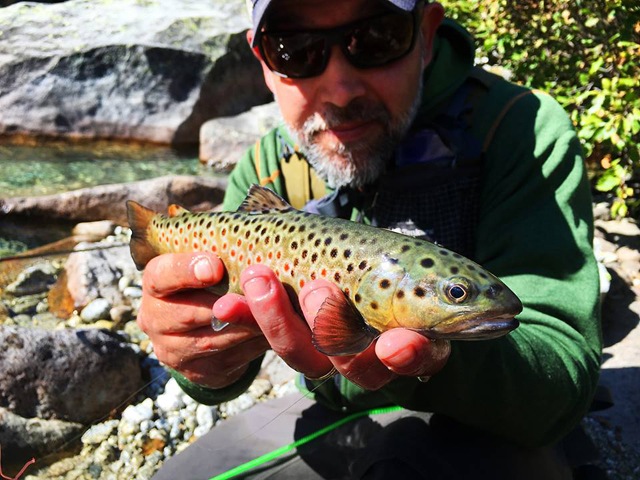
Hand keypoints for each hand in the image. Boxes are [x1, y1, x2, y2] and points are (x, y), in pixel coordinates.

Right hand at [137, 252, 268, 388]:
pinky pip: (228, 360)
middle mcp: (155, 318)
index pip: (163, 275)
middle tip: (258, 296)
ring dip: (246, 327)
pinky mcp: (197, 372)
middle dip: (227, 306)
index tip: (215, 268)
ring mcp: (172, 350)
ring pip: (211, 341)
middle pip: (188, 314)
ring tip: (275, 313)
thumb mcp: (210, 262)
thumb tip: (255, 249)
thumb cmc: (213, 280)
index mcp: (156, 281)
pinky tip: (272, 333)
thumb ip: (222, 253)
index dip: (187, 271)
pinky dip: (253, 346)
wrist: (205, 324)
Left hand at [240, 266, 449, 389]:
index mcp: (402, 338)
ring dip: (279, 318)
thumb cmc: (385, 266)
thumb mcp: (409, 268)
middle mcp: (362, 353)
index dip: (408, 356)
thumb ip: (433, 282)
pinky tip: (227, 303)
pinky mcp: (283, 333)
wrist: (319, 260)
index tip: (399, 342)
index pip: (413, 358)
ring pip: (303, 355)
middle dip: (335, 329)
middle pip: (353, 364)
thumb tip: (486, 301)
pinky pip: (261, 336)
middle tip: (319, 288)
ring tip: (261, 277)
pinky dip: (245, 317)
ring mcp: (320, 347)